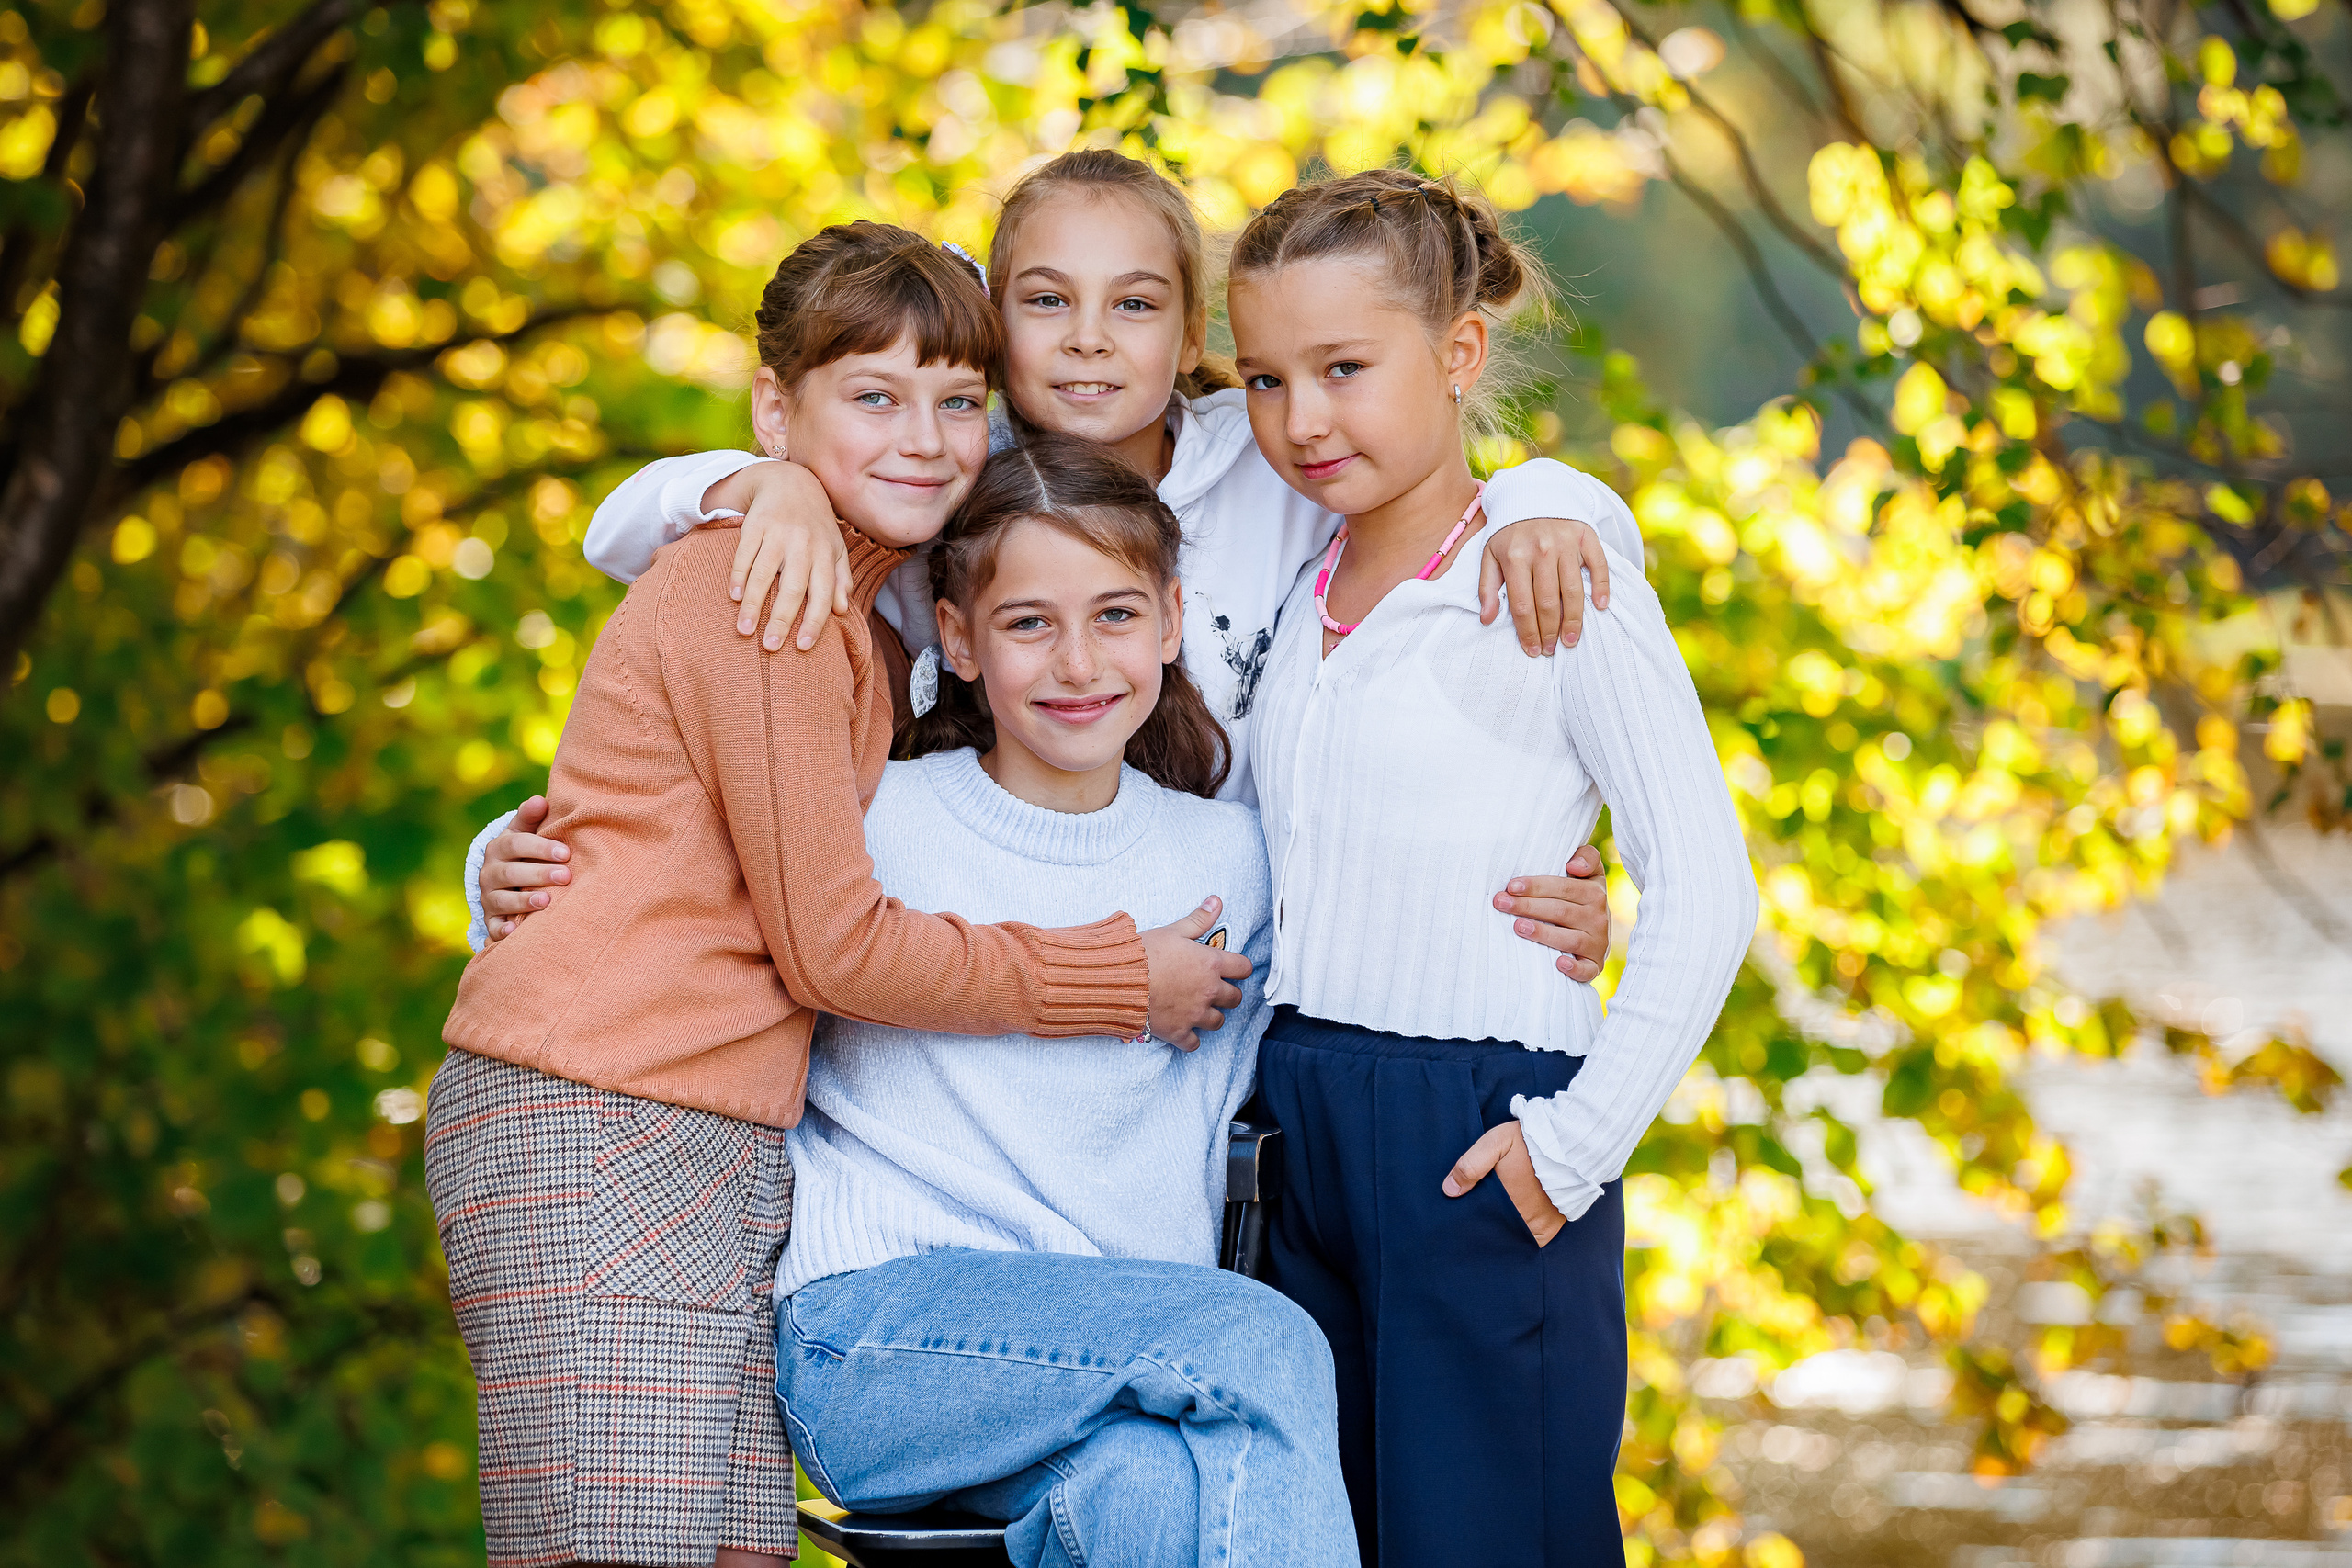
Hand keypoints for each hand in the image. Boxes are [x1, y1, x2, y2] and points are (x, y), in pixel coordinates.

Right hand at [481, 796, 571, 940]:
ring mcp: (489, 898)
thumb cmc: (525, 852)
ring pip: (502, 900)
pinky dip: (502, 931)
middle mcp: (490, 873)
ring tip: (546, 901)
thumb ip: (531, 817)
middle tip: (566, 876)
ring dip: (523, 901)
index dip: (540, 847)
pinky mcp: (491, 921)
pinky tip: (515, 933)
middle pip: (510, 873)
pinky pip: (493, 928)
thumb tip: (540, 800)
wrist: (505, 881)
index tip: (566, 852)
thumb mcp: (525, 832)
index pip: (515, 844)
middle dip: (538, 874)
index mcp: (499, 848)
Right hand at [714, 460, 852, 651]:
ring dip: (753, 604)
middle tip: (771, 646)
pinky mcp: (755, 524)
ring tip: (745, 630)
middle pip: (793, 588)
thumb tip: (842, 611)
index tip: (803, 646)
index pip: (823, 593)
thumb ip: (841, 579)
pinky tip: (734, 598)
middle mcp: (804, 544)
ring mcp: (778, 533)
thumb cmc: (815, 524)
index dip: (814, 621)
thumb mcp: (835, 548)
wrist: (790, 481)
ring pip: (764, 573)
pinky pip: (745, 554)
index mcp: (825, 554)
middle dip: (782, 619)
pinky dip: (738, 576)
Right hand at [1138, 896, 1253, 1050]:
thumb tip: (1217, 901)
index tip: (1232, 968)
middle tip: (1213, 989)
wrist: (1119, 981)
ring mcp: (1195, 1014)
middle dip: (1227, 994)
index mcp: (1211, 964)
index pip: (1243, 968)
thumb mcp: (1173, 931)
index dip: (1239, 968)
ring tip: (1198, 1009)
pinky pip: (1194, 1043)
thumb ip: (1199, 919)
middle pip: (1235, 998)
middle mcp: (1209, 991)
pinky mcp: (1178, 1032)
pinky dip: (1190, 1039)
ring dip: (1211, 1016)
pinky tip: (1183, 1030)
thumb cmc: (1144, 952)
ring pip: (1218, 1022)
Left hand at [1442, 1121, 1565, 1245]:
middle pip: (1494, 1231)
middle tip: (1476, 1222)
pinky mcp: (1550, 1229)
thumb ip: (1471, 1165)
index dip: (1470, 1219)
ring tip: (1495, 1223)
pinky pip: (1531, 1240)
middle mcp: (1520, 1219)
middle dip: (1485, 1227)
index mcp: (1503, 1201)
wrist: (1570, 1143)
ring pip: (1511, 1237)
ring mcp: (1537, 1227)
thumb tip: (1449, 1190)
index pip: (1479, 1221)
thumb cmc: (1529, 1142)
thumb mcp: (1496, 1143)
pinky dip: (1522, 1236)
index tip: (1462, 1217)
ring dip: (1503, 1232)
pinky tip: (1513, 1227)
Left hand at [1477, 514, 1611, 655]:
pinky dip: (1602, 587)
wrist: (1533, 493)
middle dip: (1550, 632)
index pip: (1523, 605)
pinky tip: (1601, 607)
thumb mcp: (1490, 555)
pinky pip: (1598, 565)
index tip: (1533, 650)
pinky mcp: (1586, 536)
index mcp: (1515, 557)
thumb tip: (1487, 619)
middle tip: (1551, 650)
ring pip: (1573, 590)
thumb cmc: (1510, 533)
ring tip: (1570, 640)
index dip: (1528, 632)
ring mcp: (1566, 543)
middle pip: (1549, 602)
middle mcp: (1542, 550)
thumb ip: (1487, 587)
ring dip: (1574, 620)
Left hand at [1492, 844, 1610, 981]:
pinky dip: (1574, 969)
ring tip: (1517, 926)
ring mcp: (1597, 943)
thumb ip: (1586, 857)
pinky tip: (1557, 963)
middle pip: (1560, 911)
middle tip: (1500, 903)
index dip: (1537, 886)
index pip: (1563, 887)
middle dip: (1528, 906)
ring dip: (1543, 933)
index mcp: (1594, 893)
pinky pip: (1587, 970)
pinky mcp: (1595, 965)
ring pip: (1570, 939)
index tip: (1511, 885)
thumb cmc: (1582, 898)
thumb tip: (1574, 865)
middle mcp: (1598, 918)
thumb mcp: (1589, 874)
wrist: (1599, 933)